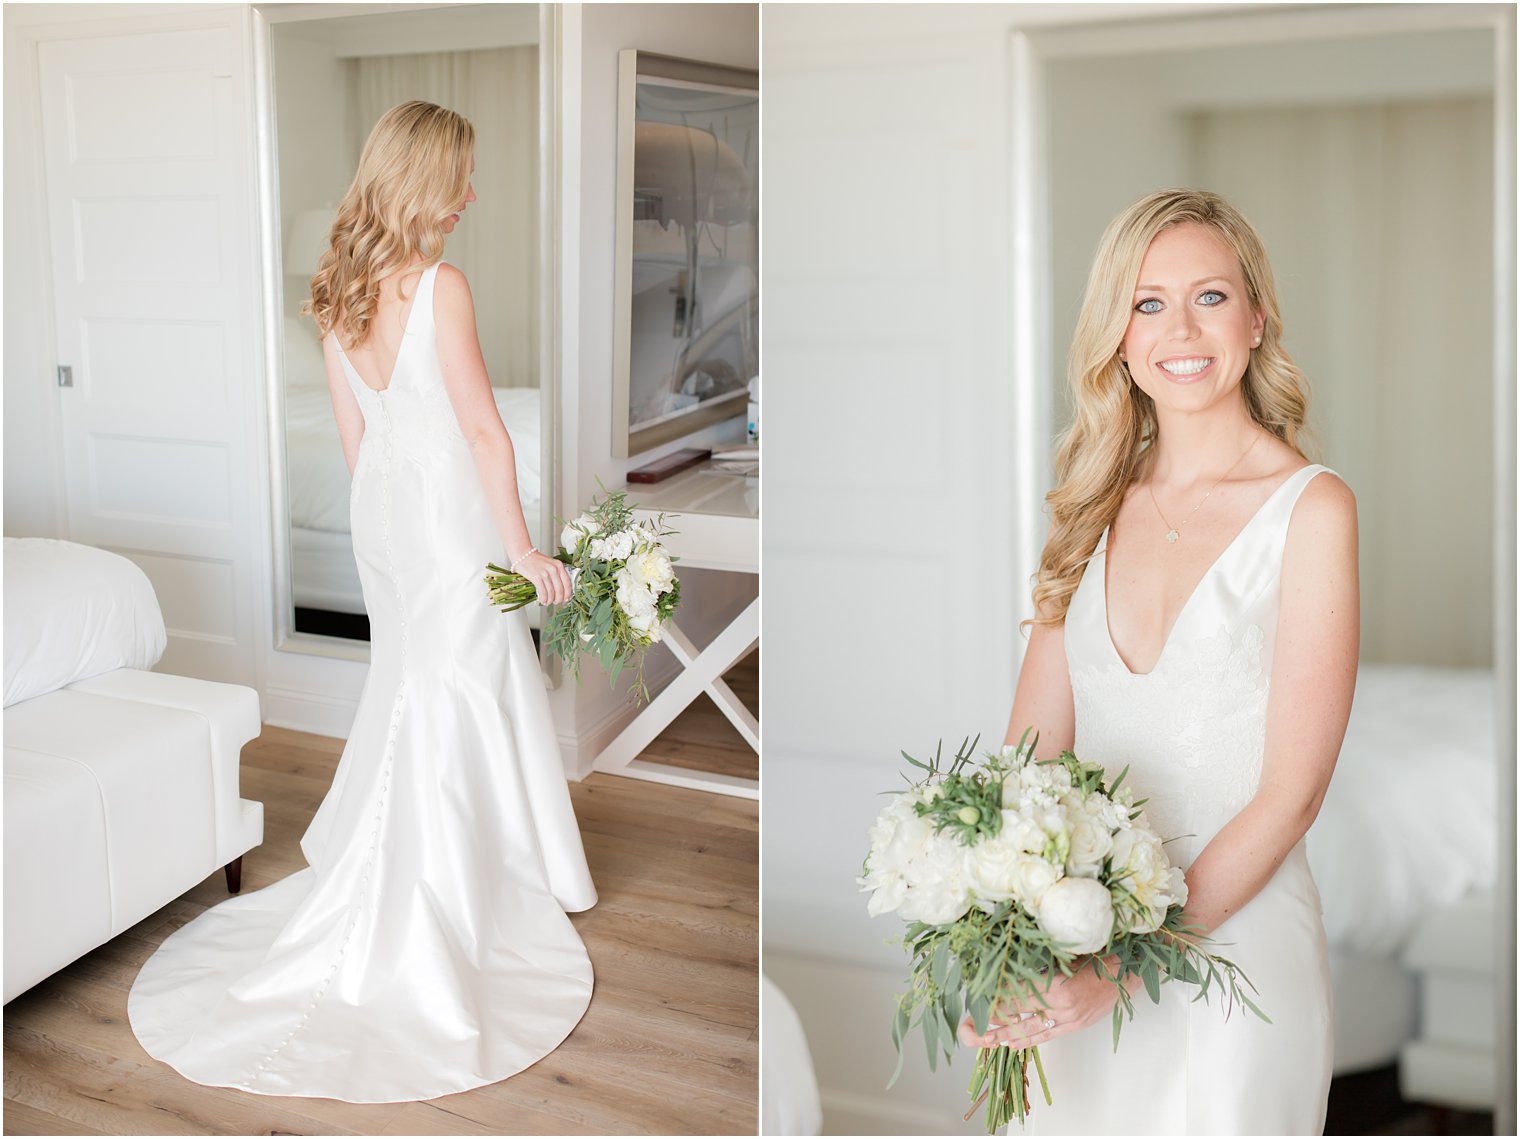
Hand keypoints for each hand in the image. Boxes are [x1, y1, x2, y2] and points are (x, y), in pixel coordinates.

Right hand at [514, 550, 572, 605]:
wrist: (523, 554)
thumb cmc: (536, 560)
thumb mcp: (550, 564)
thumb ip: (557, 574)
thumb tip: (561, 590)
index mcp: (559, 565)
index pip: (567, 583)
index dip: (567, 594)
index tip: (566, 599)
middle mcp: (554, 569)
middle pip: (560, 589)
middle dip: (559, 599)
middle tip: (556, 602)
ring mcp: (545, 573)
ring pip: (551, 592)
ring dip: (550, 600)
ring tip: (548, 602)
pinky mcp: (537, 577)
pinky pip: (543, 592)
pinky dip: (544, 599)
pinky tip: (542, 600)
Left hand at [958, 960, 1139, 1049]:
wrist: (1128, 970)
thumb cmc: (1098, 954)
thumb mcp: (1065, 953)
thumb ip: (1040, 961)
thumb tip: (1010, 959)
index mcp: (1057, 986)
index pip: (1016, 995)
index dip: (995, 998)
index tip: (977, 997)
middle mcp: (1061, 1007)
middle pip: (1020, 1014)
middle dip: (994, 1018)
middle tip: (970, 1024)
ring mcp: (1070, 1019)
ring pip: (1030, 1029)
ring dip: (1005, 1035)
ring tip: (983, 1040)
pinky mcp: (1076, 1025)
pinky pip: (1048, 1035)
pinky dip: (1028, 1040)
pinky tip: (1012, 1044)